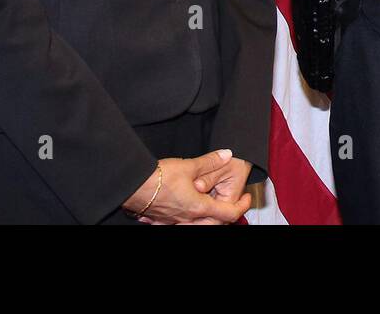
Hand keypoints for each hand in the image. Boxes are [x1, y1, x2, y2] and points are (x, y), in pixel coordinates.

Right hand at [123, 149, 251, 224]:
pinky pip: (178, 224)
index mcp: (199, 208)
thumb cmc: (159, 178)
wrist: (132, 186)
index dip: (242, 206)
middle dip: (226, 215)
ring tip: (210, 207)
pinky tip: (184, 211)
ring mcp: (173, 222)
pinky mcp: (161, 221)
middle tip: (232, 204)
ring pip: (197, 226)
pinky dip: (186, 220)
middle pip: (214, 224)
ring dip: (207, 219)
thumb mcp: (189, 165)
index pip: (228, 213)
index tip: (247, 198)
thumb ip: (210, 161)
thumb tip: (227, 155)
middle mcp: (188, 219)